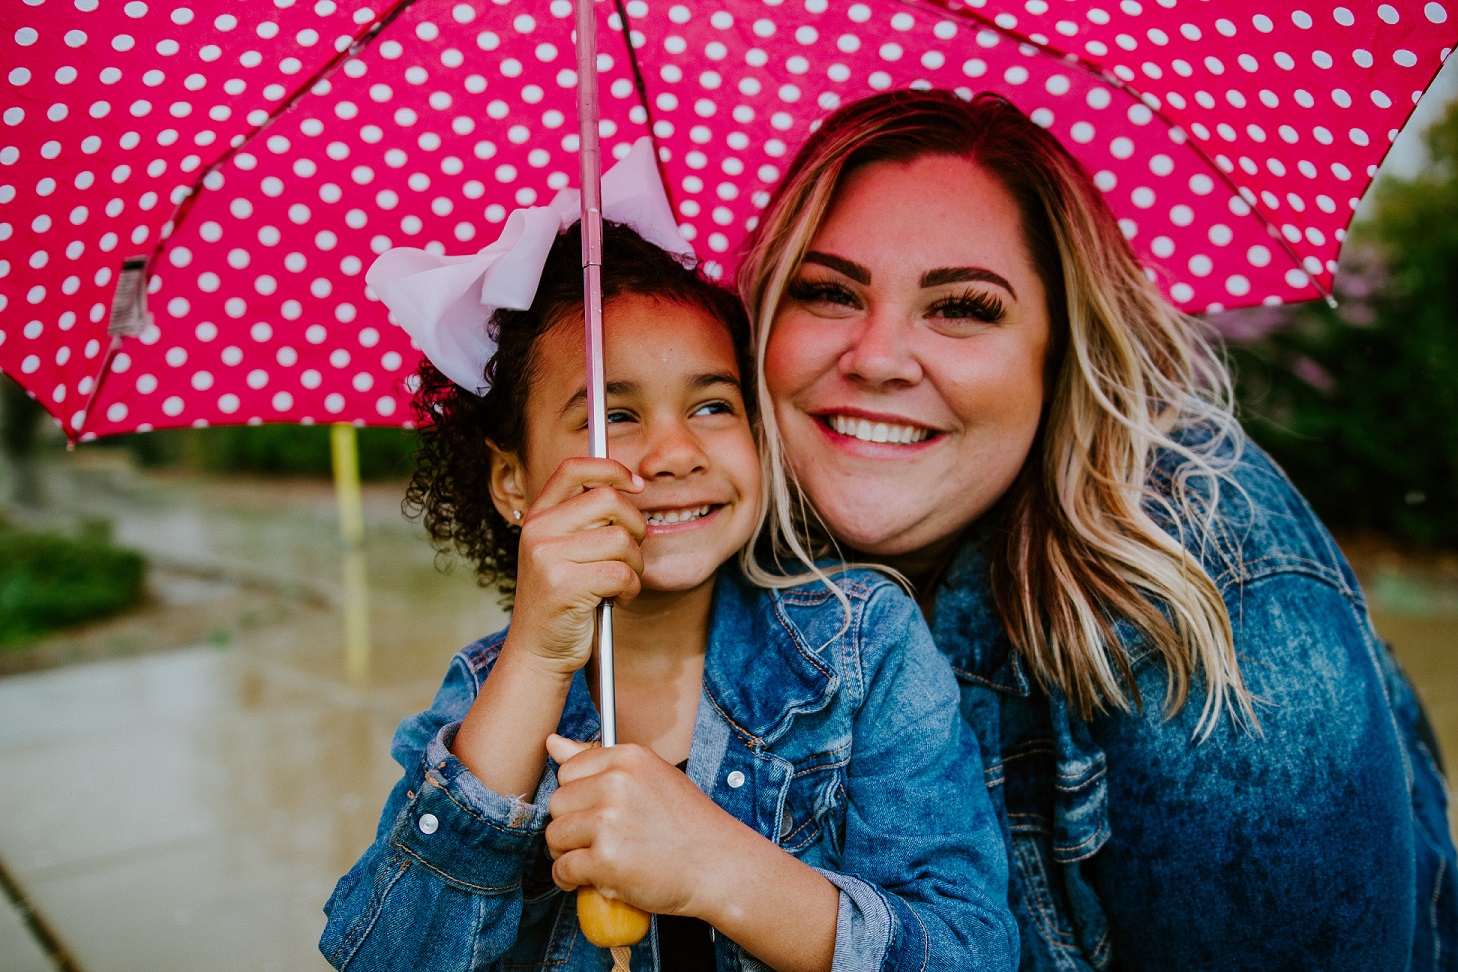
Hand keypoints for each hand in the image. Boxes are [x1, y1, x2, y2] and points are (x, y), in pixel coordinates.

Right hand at [506, 458, 646, 678]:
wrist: (538, 651)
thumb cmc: (563, 600)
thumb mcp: (563, 550)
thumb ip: (584, 520)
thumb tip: (630, 487)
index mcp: (539, 516)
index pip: (573, 468)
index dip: (611, 468)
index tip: (636, 485)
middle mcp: (538, 530)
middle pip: (609, 500)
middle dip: (635, 526)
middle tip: (632, 551)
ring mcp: (548, 557)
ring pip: (621, 540)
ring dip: (635, 565)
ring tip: (621, 583)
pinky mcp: (564, 586)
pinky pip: (622, 573)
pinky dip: (631, 589)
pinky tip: (617, 599)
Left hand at [544, 735, 751, 919]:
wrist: (720, 866)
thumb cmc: (688, 824)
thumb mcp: (650, 777)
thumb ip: (600, 760)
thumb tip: (552, 742)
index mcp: (628, 759)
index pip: (568, 769)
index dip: (579, 796)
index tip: (597, 810)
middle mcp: (616, 783)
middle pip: (557, 802)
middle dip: (570, 825)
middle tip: (599, 840)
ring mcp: (609, 821)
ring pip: (554, 836)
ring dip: (568, 853)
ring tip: (596, 859)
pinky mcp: (605, 859)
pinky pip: (562, 869)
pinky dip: (569, 880)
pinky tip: (593, 880)